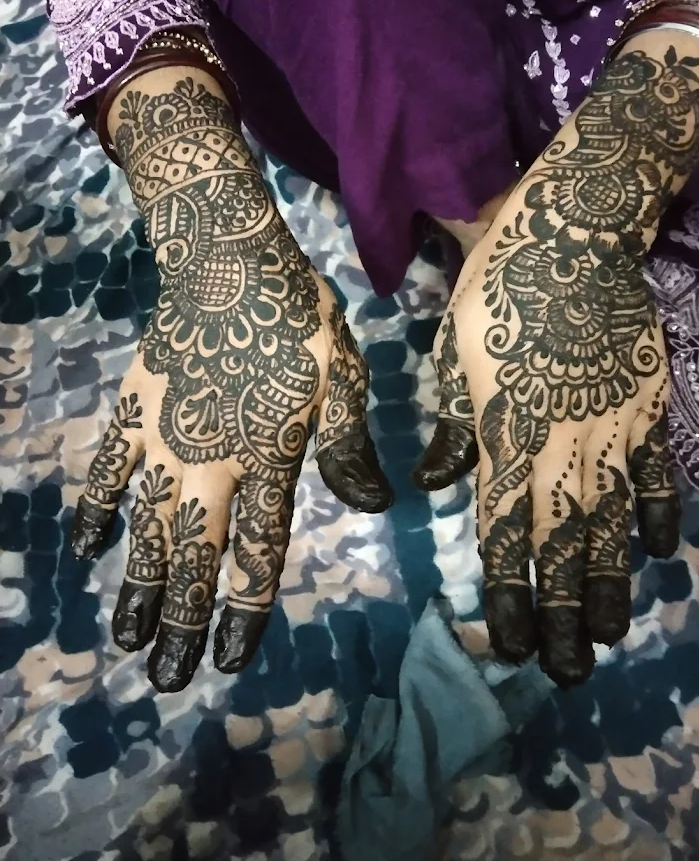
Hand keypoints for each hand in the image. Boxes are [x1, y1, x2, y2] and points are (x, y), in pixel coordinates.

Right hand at [70, 76, 391, 691]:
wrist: (226, 257)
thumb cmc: (295, 317)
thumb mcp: (343, 378)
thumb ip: (349, 447)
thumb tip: (375, 505)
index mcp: (266, 461)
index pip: (255, 555)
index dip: (242, 612)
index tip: (229, 660)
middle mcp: (209, 464)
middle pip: (192, 559)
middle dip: (179, 622)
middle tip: (165, 677)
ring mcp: (162, 440)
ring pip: (145, 529)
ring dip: (136, 585)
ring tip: (126, 636)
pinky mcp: (133, 410)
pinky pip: (106, 469)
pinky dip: (94, 508)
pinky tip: (85, 544)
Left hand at [414, 47, 698, 686]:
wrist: (574, 230)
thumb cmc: (498, 287)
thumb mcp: (452, 352)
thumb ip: (453, 426)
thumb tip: (437, 483)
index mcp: (506, 432)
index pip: (504, 532)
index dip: (506, 593)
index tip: (506, 642)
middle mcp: (561, 443)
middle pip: (563, 546)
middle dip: (561, 613)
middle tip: (563, 671)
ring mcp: (612, 428)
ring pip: (612, 524)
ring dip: (611, 584)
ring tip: (609, 636)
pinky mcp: (646, 404)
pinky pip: (654, 473)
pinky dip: (657, 516)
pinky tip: (659, 555)